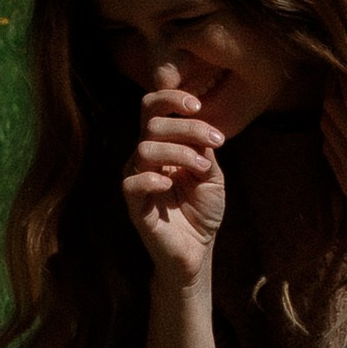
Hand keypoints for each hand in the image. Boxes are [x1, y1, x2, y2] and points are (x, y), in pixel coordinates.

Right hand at [122, 84, 226, 287]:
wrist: (198, 249)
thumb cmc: (202, 209)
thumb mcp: (212, 173)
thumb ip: (203, 148)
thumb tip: (201, 124)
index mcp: (162, 145)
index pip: (153, 108)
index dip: (170, 98)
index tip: (198, 105)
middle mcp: (146, 159)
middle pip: (151, 124)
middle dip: (187, 127)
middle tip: (215, 142)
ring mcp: (138, 181)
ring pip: (144, 150)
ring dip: (178, 152)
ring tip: (201, 168)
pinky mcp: (134, 206)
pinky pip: (131, 183)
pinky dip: (151, 179)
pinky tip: (170, 185)